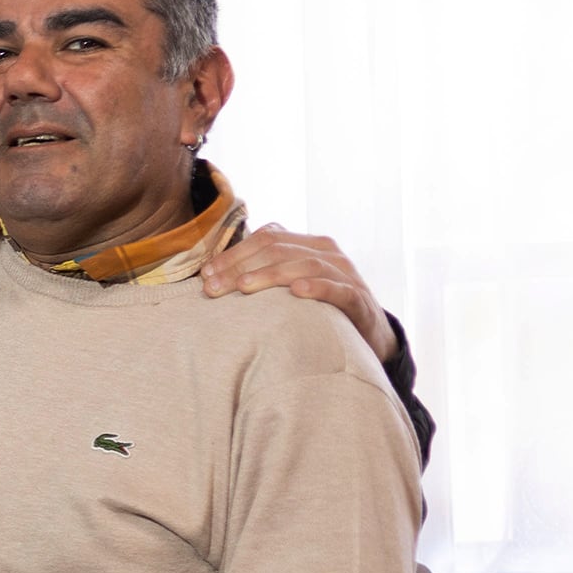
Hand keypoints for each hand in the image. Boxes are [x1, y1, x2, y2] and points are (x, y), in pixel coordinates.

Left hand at [202, 223, 395, 363]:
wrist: (367, 334)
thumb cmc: (317, 308)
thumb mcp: (290, 285)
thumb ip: (262, 273)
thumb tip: (211, 274)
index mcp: (308, 245)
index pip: (267, 238)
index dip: (234, 254)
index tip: (205, 274)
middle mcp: (328, 254)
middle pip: (279, 250)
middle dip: (241, 267)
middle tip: (213, 287)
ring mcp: (346, 274)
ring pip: (305, 265)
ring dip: (270, 275)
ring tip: (243, 287)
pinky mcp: (359, 299)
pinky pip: (337, 289)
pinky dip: (317, 288)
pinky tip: (296, 292)